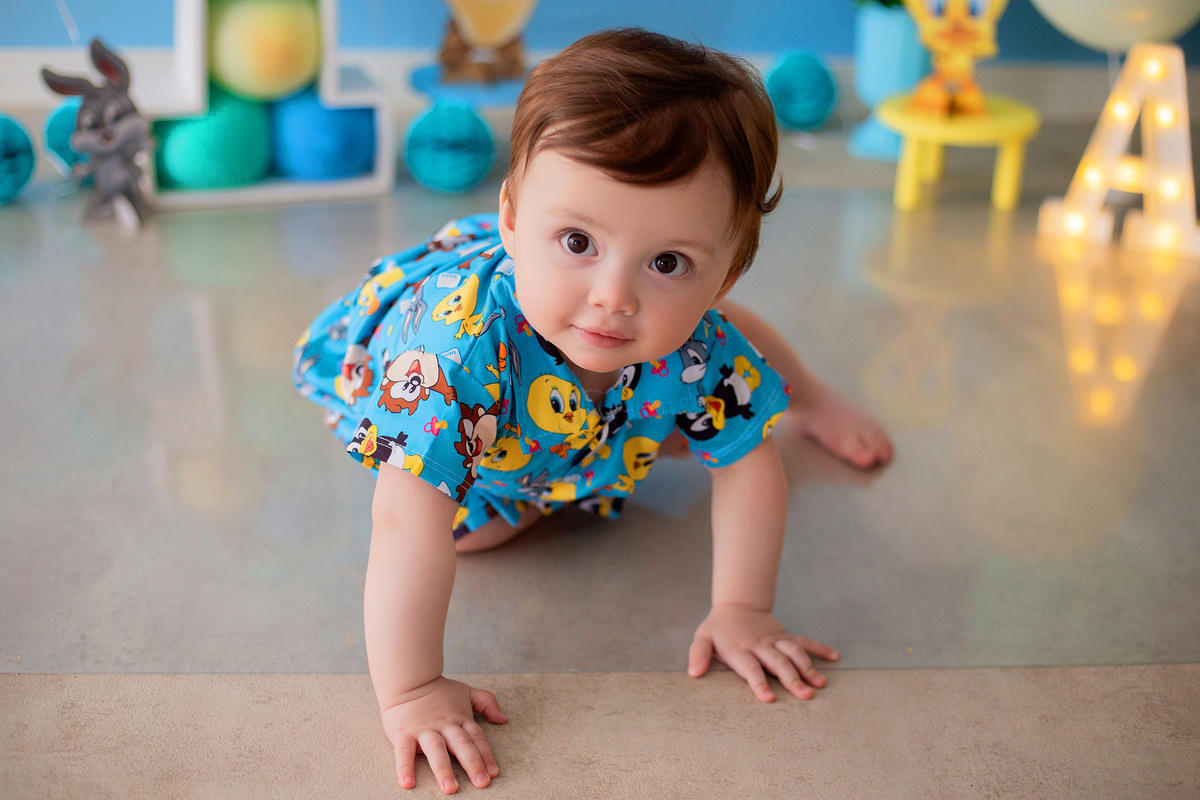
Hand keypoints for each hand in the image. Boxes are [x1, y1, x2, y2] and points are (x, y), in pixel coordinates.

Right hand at [380, 675, 506, 792]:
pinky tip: (407, 783)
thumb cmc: (437, 690)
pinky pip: (404, 752)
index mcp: (459, 719)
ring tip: (450, 788)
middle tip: (481, 783)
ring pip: (436, 750)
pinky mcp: (403, 733)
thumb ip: (486, 702)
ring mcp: (424, 730)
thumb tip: (502, 718)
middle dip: (472, 764)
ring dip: (443, 769)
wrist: (407, 678)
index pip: (476, 738)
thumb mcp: (466, 691)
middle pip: (461, 745)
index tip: (493, 773)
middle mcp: (444, 726)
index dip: (486, 755)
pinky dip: (405, 767)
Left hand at [688, 603, 838, 701]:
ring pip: (794, 652)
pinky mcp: (785, 635)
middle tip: (805, 696)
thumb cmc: (718, 628)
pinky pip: (804, 641)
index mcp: (739, 649)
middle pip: (778, 662)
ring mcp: (775, 639)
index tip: (769, 699)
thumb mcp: (702, 638)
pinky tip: (835, 656)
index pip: (750, 668)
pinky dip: (820, 648)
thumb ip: (698, 654)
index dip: (759, 683)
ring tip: (820, 684)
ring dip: (808, 667)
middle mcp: (760, 644)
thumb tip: (694, 673)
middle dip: (792, 679)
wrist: (736, 605)